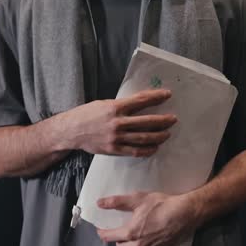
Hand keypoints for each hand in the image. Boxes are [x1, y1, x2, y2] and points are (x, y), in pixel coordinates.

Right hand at [60, 89, 175, 156]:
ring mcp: (116, 137)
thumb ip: (122, 104)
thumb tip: (142, 101)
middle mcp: (117, 122)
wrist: (71, 131)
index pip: (141, 100)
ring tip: (167, 133)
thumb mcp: (104, 103)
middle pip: (147, 121)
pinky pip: (135, 151)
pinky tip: (155, 147)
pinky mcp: (114, 149)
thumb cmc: (87, 114)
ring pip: (144, 137)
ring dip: (159, 135)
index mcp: (115, 107)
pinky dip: (148, 149)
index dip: (156, 97)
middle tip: (173, 119)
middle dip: (163, 120)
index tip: (167, 95)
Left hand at [95, 191, 198, 245]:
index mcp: (130, 234)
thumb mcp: (138, 199)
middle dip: (117, 237)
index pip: (109, 237)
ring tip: (135, 230)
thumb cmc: (162, 205)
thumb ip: (117, 202)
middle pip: (120, 245)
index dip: (102, 232)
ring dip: (130, 242)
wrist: (186, 214)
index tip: (101, 227)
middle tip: (120, 226)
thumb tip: (99, 203)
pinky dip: (143, 244)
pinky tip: (148, 235)